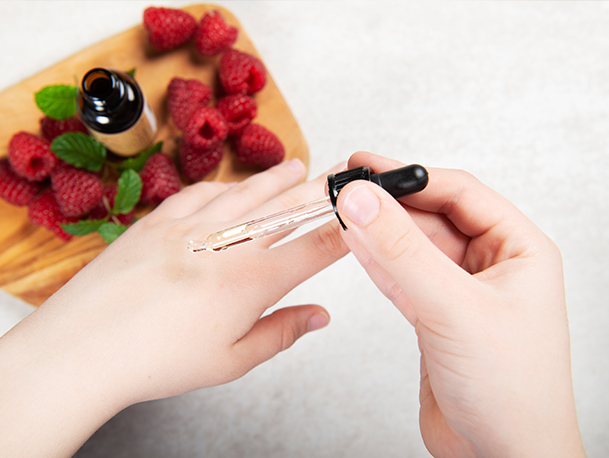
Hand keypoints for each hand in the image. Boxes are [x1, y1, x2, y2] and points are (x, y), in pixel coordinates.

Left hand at [0, 158, 347, 456]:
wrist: (85, 346)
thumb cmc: (156, 360)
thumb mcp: (232, 360)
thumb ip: (282, 333)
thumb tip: (319, 317)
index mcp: (251, 282)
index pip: (313, 249)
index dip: (343, 232)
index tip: (360, 220)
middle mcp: (226, 244)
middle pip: (287, 209)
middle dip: (321, 191)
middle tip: (342, 176)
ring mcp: (192, 226)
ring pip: (248, 192)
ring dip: (278, 179)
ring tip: (299, 167)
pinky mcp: (160, 219)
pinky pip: (202, 191)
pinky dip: (226, 185)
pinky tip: (235, 185)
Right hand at [335, 152, 584, 457]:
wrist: (500, 457)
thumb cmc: (512, 391)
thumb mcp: (453, 307)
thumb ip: (402, 250)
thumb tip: (364, 200)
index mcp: (518, 248)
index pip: (460, 192)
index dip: (411, 175)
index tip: (367, 165)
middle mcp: (491, 264)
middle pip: (432, 216)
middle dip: (389, 203)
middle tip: (347, 187)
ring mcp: (460, 290)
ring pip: (413, 247)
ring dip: (378, 230)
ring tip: (341, 210)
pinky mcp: (435, 315)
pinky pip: (402, 277)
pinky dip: (376, 262)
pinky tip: (353, 244)